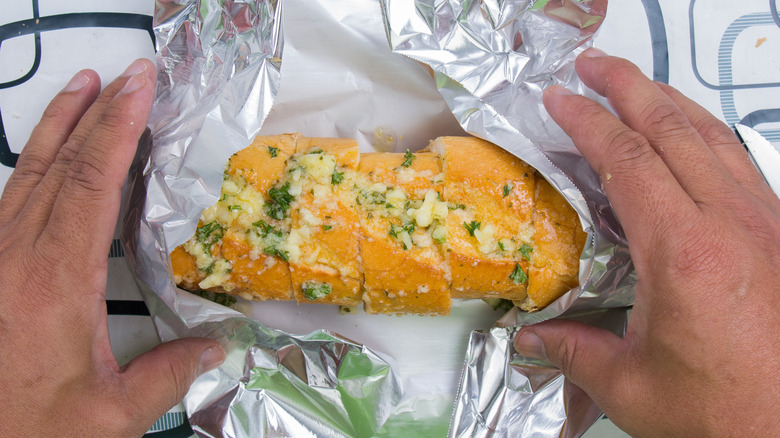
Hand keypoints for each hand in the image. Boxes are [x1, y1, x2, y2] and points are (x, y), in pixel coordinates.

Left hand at [0, 59, 224, 435]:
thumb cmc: (28, 432)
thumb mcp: (110, 415)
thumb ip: (167, 375)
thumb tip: (215, 348)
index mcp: (52, 283)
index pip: (88, 184)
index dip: (116, 130)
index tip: (138, 90)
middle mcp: (13, 259)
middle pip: (56, 164)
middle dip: (94, 112)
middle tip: (125, 75)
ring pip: (24, 172)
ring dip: (57, 125)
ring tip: (83, 87)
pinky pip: (11, 198)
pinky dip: (36, 162)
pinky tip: (49, 154)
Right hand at [514, 48, 779, 436]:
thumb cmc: (732, 411)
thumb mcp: (633, 387)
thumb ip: (575, 351)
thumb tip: (533, 337)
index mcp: (685, 252)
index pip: (628, 160)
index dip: (588, 121)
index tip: (559, 100)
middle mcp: (731, 222)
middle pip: (674, 125)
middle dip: (626, 85)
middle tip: (592, 65)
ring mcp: (764, 221)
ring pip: (712, 133)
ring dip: (668, 100)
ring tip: (634, 86)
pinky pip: (739, 159)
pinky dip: (705, 132)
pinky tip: (691, 135)